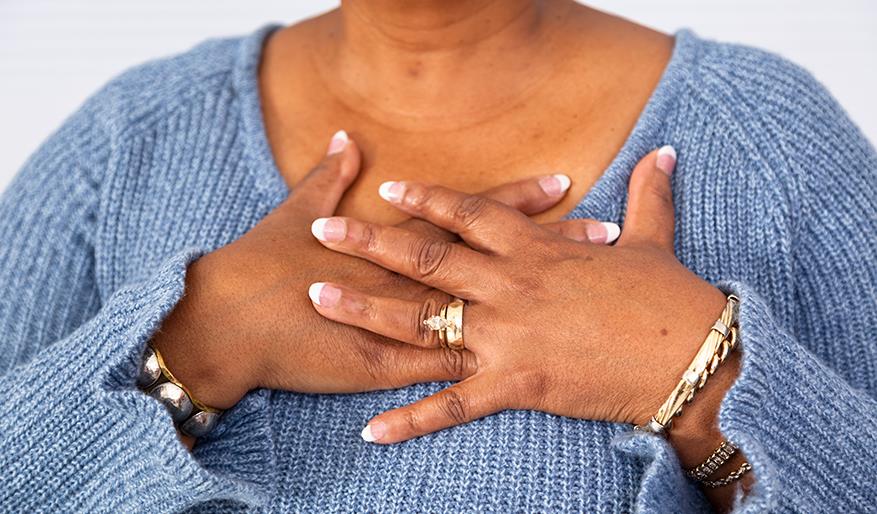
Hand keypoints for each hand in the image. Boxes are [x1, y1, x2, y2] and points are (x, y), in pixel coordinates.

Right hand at [152, 131, 618, 411]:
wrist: (228, 323)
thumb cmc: (260, 265)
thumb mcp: (298, 212)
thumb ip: (329, 178)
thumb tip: (342, 139)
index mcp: (397, 241)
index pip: (471, 215)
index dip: (519, 199)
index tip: (562, 182)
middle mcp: (413, 281)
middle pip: (497, 263)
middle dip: (553, 250)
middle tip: (607, 235)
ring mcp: (406, 327)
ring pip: (488, 317)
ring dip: (540, 313)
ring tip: (592, 304)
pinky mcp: (388, 368)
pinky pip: (446, 375)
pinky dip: (486, 372)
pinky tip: (537, 372)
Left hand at [307, 146, 729, 443]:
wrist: (692, 359)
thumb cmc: (671, 299)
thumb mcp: (654, 240)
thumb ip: (648, 197)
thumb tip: (664, 152)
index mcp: (538, 249)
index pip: (470, 214)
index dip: (428, 199)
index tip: (388, 189)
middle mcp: (511, 286)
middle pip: (427, 260)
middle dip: (371, 243)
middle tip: (322, 233)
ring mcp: (508, 337)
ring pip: (423, 322)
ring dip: (367, 311)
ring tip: (318, 301)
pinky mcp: (516, 385)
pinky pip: (452, 404)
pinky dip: (409, 418)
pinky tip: (370, 429)